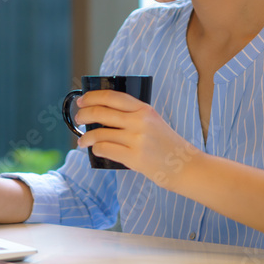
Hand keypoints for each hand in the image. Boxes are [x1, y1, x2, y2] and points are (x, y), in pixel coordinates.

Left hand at [75, 90, 200, 188]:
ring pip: (100, 133)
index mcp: (144, 109)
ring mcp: (137, 139)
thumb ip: (133, 116)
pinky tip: (95, 150)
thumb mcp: (154, 122)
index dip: (93, 97)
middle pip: (102, 112)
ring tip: (82, 141)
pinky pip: (105, 149)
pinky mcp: (135, 158)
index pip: (112, 97)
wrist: (186, 166)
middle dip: (84, 115)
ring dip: (85, 137)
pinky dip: (96, 149)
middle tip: (78, 119)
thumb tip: (102, 114)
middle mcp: (140, 121)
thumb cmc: (167, 145)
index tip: (82, 100)